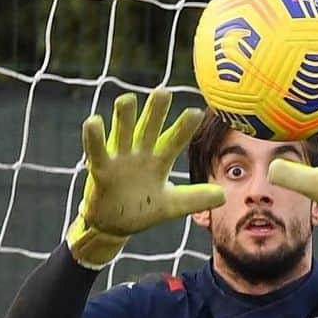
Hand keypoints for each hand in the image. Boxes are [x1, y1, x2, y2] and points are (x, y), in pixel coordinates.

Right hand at [67, 88, 225, 269]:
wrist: (115, 225)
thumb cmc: (143, 209)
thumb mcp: (172, 205)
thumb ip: (195, 198)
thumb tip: (224, 195)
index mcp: (158, 161)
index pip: (174, 142)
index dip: (184, 129)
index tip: (197, 113)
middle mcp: (139, 154)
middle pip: (148, 130)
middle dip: (155, 113)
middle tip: (164, 91)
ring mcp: (120, 160)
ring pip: (123, 134)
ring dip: (123, 118)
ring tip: (126, 99)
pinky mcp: (101, 170)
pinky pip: (97, 151)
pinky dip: (94, 138)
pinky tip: (93, 121)